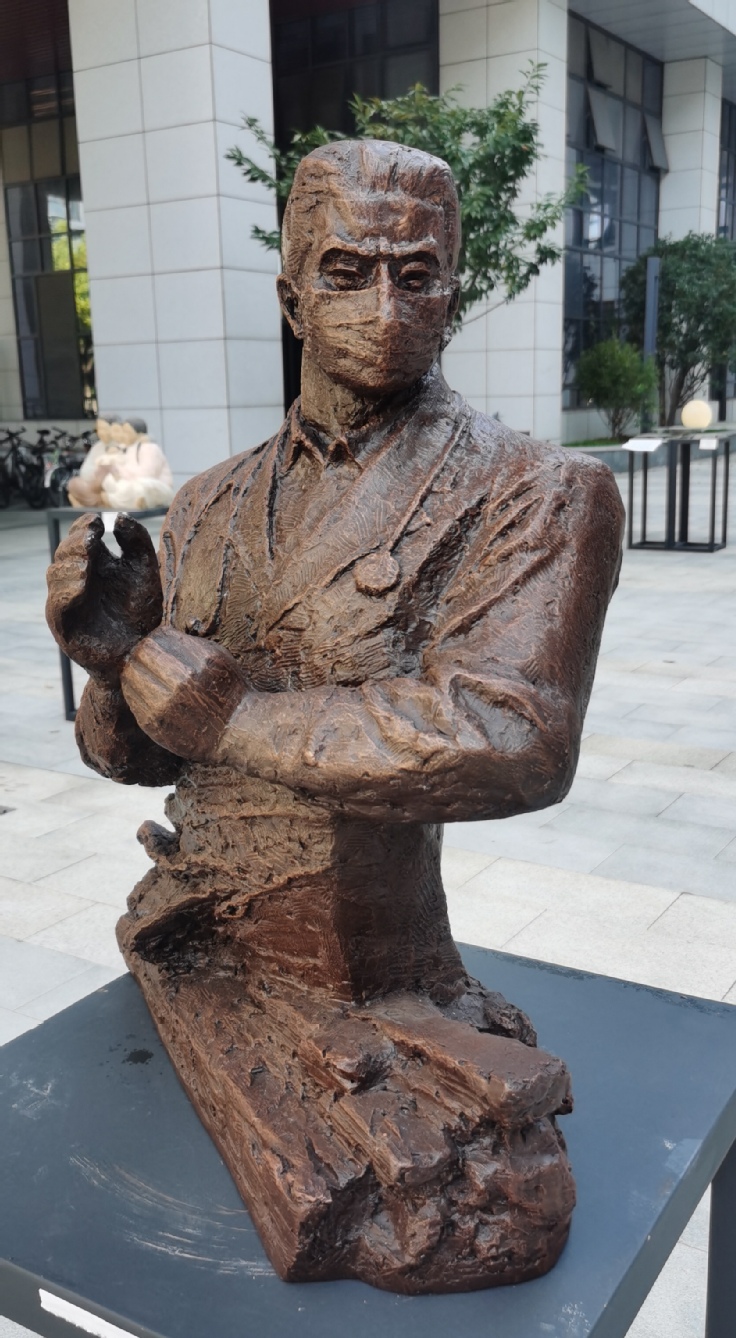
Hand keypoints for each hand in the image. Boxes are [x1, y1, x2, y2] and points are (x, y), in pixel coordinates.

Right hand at [46, 512, 162, 686]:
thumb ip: (136, 541)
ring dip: (69, 566)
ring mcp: (68, 602)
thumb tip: (118, 517)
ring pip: (55, 575)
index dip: (83, 527)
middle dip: (75, 544)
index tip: (98, 522)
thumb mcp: (144, 570)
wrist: (142, 653)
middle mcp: (76, 580)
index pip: (79, 537)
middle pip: (64, 553)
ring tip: (87, 564)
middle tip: (91, 540)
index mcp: (94, 564)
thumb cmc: (141, 612)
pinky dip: (66, 592)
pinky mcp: (64, 625)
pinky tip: (82, 585)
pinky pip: (57, 605)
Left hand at [121, 626, 246, 761]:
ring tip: (148, 673)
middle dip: (142, 652)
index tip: (159, 643)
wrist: (233, 731)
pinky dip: (135, 690)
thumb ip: (190, 643)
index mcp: (198, 664)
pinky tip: (149, 690)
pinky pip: (130, 698)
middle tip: (149, 656)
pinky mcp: (153, 724)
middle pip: (139, 655)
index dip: (154, 639)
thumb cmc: (228, 690)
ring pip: (129, 676)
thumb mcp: (219, 657)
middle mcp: (180, 684)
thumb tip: (158, 633)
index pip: (154, 640)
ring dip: (135, 670)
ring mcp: (164, 706)